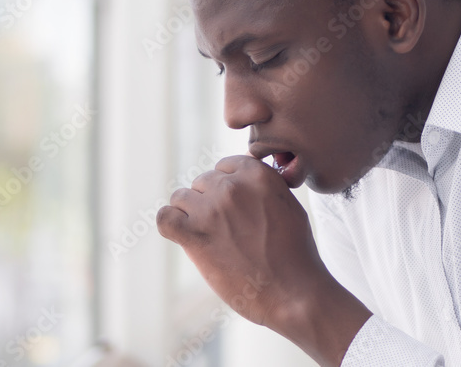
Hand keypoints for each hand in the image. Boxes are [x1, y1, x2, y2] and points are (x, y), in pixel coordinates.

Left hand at [156, 155, 370, 365]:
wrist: (295, 292)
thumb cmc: (296, 255)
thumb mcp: (289, 206)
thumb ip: (263, 189)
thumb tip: (242, 182)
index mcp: (257, 175)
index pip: (224, 167)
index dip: (226, 187)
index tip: (233, 208)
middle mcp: (232, 187)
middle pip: (202, 182)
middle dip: (209, 203)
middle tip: (224, 230)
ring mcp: (211, 210)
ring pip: (181, 198)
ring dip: (189, 215)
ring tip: (208, 237)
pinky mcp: (194, 236)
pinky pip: (164, 218)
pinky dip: (170, 226)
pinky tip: (183, 237)